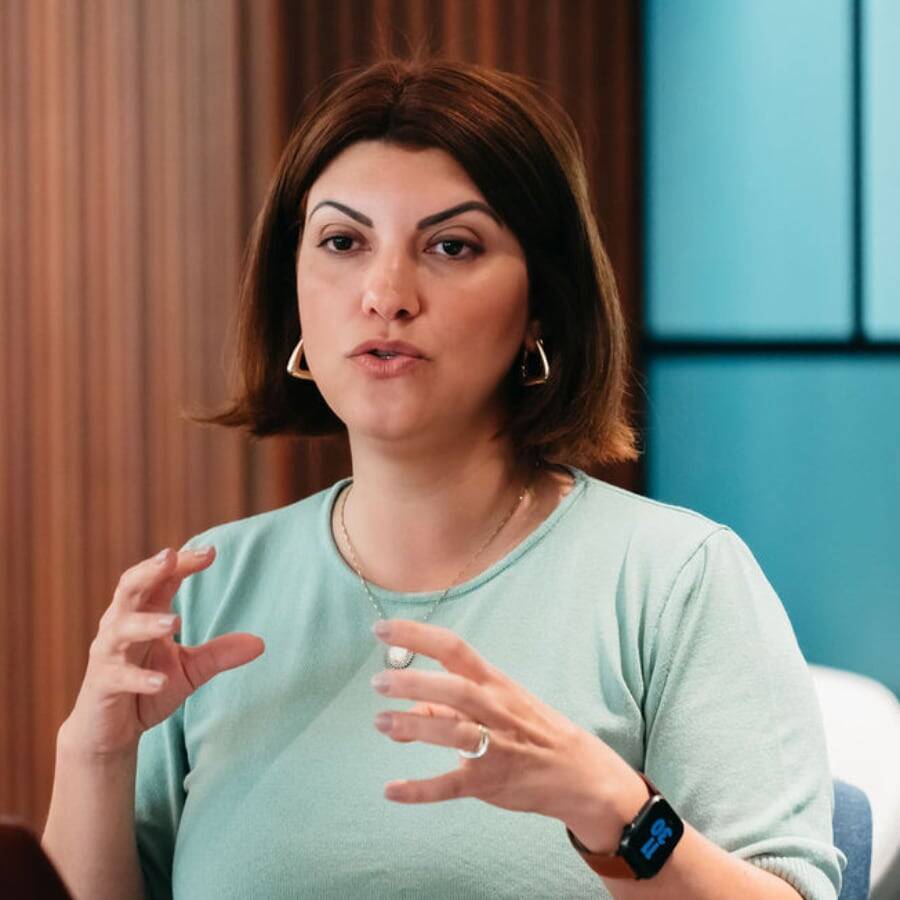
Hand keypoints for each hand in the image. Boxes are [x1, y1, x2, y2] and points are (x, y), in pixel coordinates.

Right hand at [62, 546, 264, 758]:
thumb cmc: (148, 688)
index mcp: (145, 614)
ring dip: (147, 623)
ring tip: (176, 621)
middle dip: (149, 571)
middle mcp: (122, 626)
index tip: (211, 553)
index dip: (182, 563)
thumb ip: (220, 654)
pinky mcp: (103, 684)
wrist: (110, 731)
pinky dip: (139, 678)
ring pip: (121, 629)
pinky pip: (119, 677)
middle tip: (169, 557)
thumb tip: (261, 643)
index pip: (162, 579)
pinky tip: (160, 681)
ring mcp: (109, 654)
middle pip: (130, 589)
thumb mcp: (190, 669)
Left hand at [370, 619, 642, 850]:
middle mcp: (494, 709)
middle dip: (415, 682)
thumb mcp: (494, 704)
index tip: (382, 629)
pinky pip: (452, 784)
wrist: (578, 772)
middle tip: (379, 682)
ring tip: (381, 722)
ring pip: (454, 732)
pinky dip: (420, 789)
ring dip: (415, 726)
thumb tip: (400, 714)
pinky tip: (391, 790)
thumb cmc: (529, 729)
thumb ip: (444, 707)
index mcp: (494, 682)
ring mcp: (495, 746)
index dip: (417, 636)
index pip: (454, 649)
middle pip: (455, 688)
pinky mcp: (490, 782)